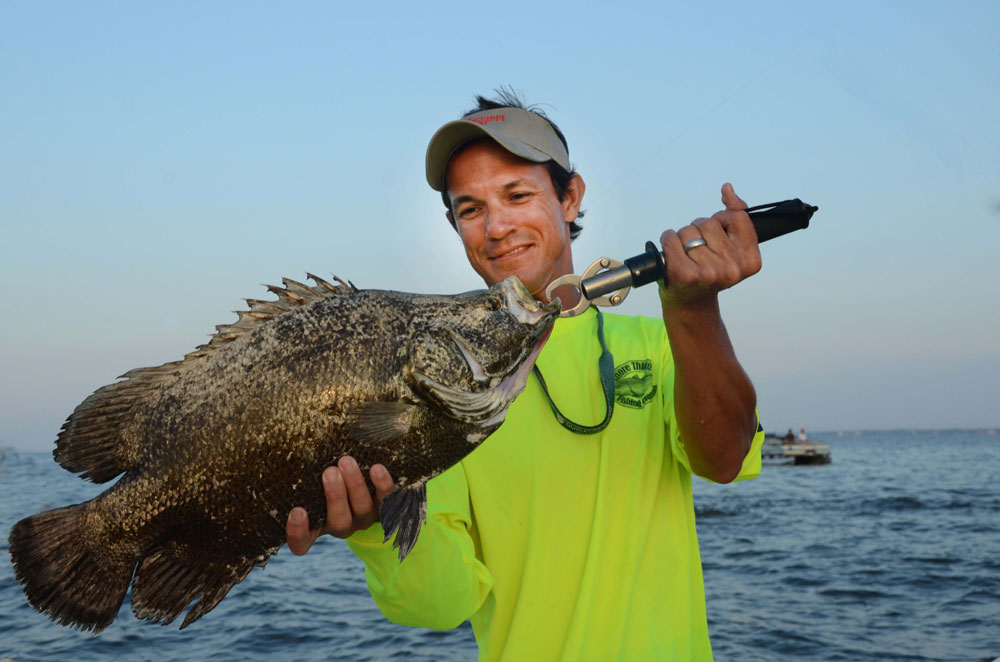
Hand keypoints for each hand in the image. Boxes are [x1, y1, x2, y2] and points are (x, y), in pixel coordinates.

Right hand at [285, 456, 395, 554]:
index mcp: (317, 526)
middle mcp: (342, 525)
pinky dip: (383, 485)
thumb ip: (298, 474)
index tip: (297, 511)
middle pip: (339, 521)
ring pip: (363, 509)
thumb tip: (276, 440)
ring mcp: (365, 517)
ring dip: (356, 485)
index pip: (302, 542)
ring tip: (346, 462)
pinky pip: (388, 499)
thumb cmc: (323, 479)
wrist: (365, 483)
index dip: (298, 533)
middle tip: (329, 472)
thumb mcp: (309, 482)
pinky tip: (376, 468)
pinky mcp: (386, 504)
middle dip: (335, 496)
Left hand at [658, 183, 761, 310]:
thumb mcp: (730, 245)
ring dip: (683, 237)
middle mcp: (733, 268)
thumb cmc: (710, 269)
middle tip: (699, 249)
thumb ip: (734, 215)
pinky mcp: (685, 275)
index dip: (722, 218)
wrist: (690, 302)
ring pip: (689, 231)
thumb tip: (727, 188)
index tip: (717, 232)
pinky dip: (668, 240)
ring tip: (687, 254)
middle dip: (700, 229)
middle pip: (710, 223)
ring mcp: (709, 273)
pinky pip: (672, 239)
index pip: (737, 217)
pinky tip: (672, 252)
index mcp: (750, 260)